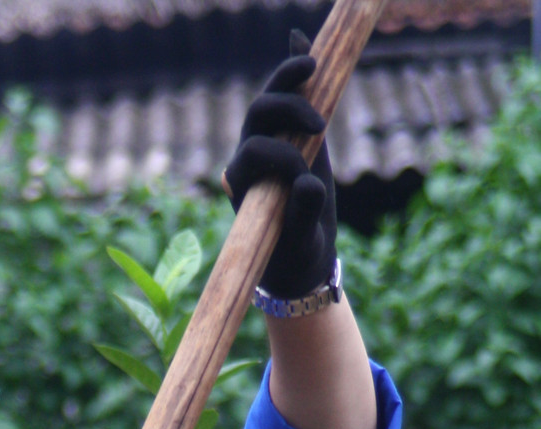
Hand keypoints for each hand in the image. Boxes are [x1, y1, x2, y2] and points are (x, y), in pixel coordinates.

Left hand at [225, 30, 337, 299]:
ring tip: (314, 66)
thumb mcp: (301, 241)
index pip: (253, 151)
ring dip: (288, 79)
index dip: (280, 156)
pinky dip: (293, 72)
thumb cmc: (294, 254)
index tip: (305, 175)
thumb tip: (308, 184)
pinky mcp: (290, 136)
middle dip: (285, 108)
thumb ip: (303, 214)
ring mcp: (268, 142)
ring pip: (270, 101)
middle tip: (317, 124)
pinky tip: (298, 39)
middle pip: (256, 114)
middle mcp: (247, 157)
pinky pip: (288, 99)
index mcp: (241, 182)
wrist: (299, 257)